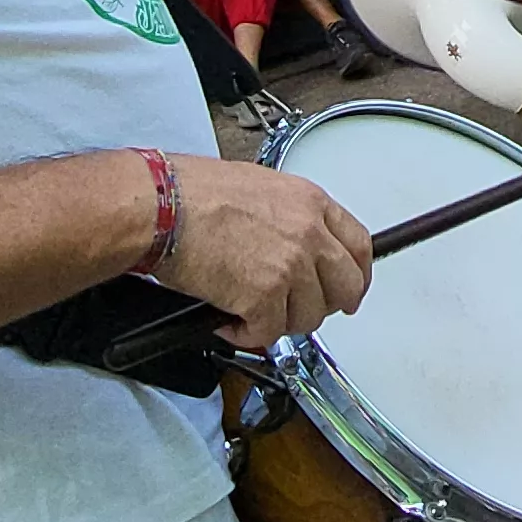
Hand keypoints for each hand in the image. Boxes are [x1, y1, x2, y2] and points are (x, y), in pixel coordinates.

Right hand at [156, 153, 372, 347]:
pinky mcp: (264, 296)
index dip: (356, 276)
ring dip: (280, 321)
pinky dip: (247, 334)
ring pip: (308, 317)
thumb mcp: (261, 188)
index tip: (348, 289)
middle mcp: (308, 234)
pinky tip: (229, 318)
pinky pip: (269, 333)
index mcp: (310, 203)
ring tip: (250, 309)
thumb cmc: (193, 192)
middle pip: (346, 288)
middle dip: (324, 307)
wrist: (162, 206)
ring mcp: (290, 266)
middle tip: (300, 311)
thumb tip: (298, 246)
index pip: (360, 246)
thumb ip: (291, 217)